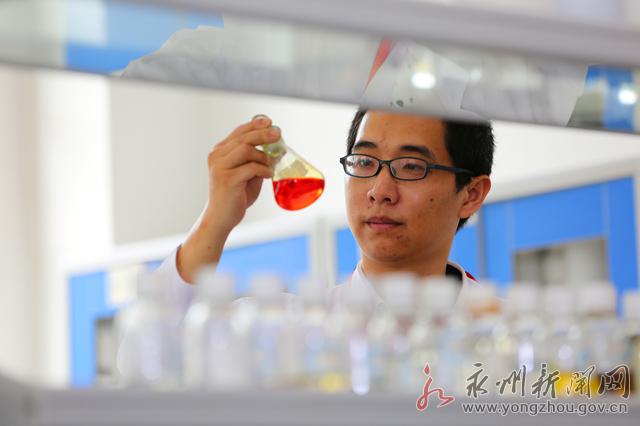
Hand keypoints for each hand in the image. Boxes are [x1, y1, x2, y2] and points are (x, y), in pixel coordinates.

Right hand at [177, 115, 280, 282]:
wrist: (221, 217)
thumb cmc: (236, 196)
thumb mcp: (247, 173)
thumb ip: (257, 160)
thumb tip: (278, 149)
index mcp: (220, 152)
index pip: (239, 132)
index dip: (255, 125)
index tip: (270, 122)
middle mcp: (217, 156)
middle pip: (244, 138)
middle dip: (263, 134)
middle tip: (278, 134)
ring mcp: (220, 167)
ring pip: (247, 150)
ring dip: (263, 157)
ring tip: (270, 166)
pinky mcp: (227, 179)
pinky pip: (251, 168)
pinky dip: (263, 170)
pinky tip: (267, 175)